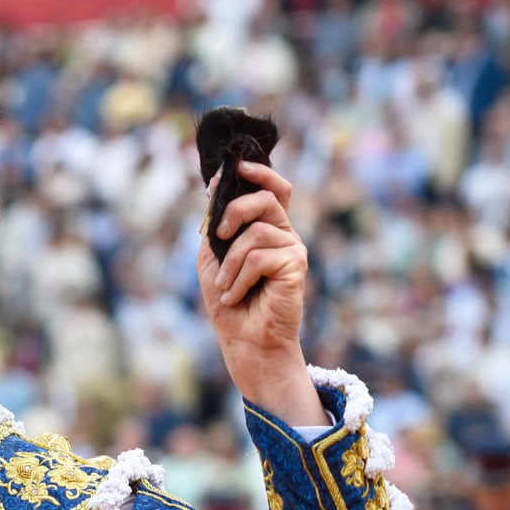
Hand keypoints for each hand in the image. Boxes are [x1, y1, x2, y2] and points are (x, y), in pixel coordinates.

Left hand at [195, 161, 324, 425]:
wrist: (244, 341)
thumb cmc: (229, 302)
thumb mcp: (212, 258)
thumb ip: (214, 225)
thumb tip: (213, 188)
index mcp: (267, 228)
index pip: (274, 188)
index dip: (258, 172)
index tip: (234, 168)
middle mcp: (285, 234)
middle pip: (266, 198)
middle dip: (234, 210)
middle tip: (218, 235)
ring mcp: (293, 249)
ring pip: (257, 231)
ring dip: (230, 260)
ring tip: (225, 285)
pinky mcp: (296, 267)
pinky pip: (260, 257)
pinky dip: (239, 277)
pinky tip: (236, 295)